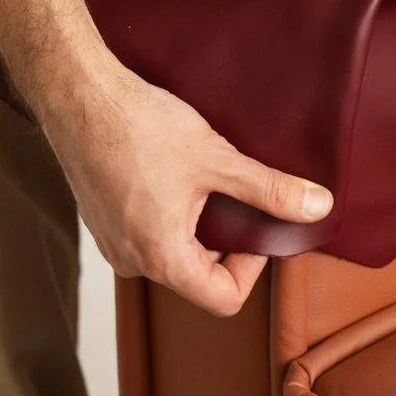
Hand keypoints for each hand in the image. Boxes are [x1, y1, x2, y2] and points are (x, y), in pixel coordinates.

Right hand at [31, 50, 332, 316]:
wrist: (78, 95)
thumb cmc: (136, 127)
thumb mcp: (217, 161)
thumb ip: (271, 191)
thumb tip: (317, 207)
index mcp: (160, 258)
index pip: (223, 299)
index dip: (253, 267)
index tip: (258, 226)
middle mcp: (131, 260)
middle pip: (199, 278)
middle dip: (227, 244)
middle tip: (238, 198)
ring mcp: (112, 242)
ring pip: (174, 255)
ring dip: (199, 228)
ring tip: (204, 183)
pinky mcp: (103, 221)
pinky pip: (149, 235)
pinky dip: (172, 216)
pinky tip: (175, 177)